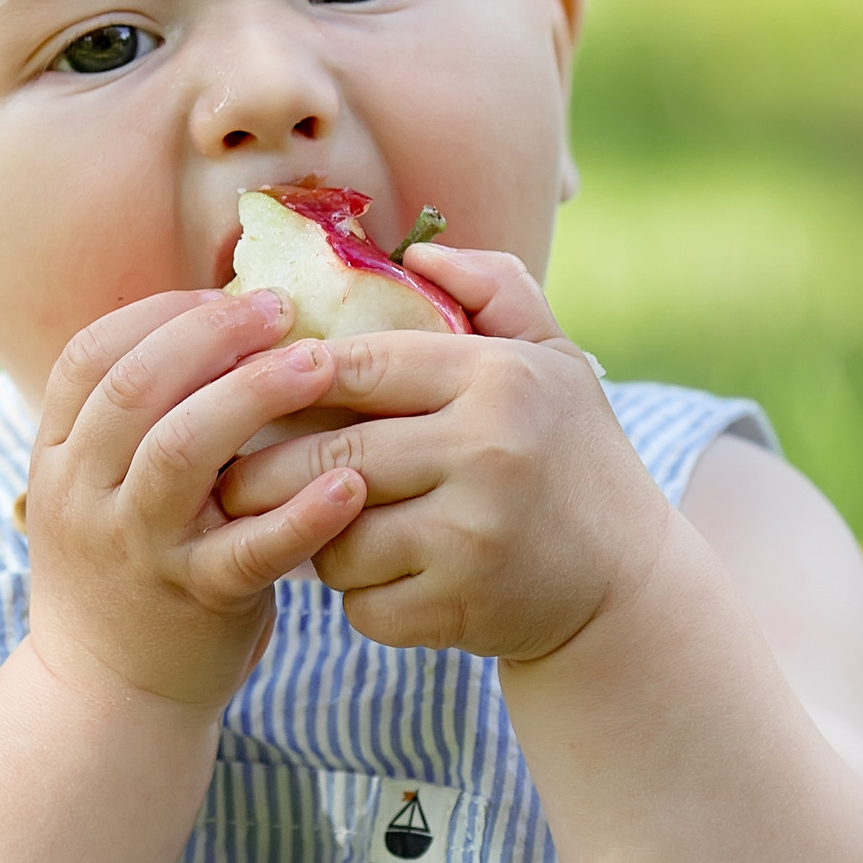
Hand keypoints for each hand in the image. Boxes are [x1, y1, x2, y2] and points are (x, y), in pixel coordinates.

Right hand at [25, 290, 369, 709]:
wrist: (107, 695)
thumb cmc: (128, 571)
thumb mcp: (101, 490)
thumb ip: (140, 420)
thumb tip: (224, 325)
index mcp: (60, 458)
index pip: (91, 355)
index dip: (160, 315)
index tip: (225, 294)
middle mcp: (85, 496)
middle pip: (134, 387)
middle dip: (210, 333)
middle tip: (281, 308)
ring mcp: (138, 548)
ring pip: (182, 451)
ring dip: (253, 396)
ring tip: (319, 366)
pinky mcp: (196, 599)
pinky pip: (249, 548)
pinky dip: (303, 513)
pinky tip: (352, 481)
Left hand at [213, 248, 673, 661]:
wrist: (630, 586)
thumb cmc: (573, 458)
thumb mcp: (555, 359)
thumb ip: (494, 290)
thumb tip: (417, 255)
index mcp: (498, 378)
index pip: (361, 365)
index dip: (292, 377)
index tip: (250, 389)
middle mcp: (486, 450)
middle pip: (331, 455)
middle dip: (266, 470)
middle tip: (232, 475)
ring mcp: (472, 534)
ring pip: (336, 536)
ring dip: (316, 539)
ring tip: (326, 529)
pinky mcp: (459, 607)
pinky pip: (362, 603)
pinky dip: (358, 598)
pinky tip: (382, 583)